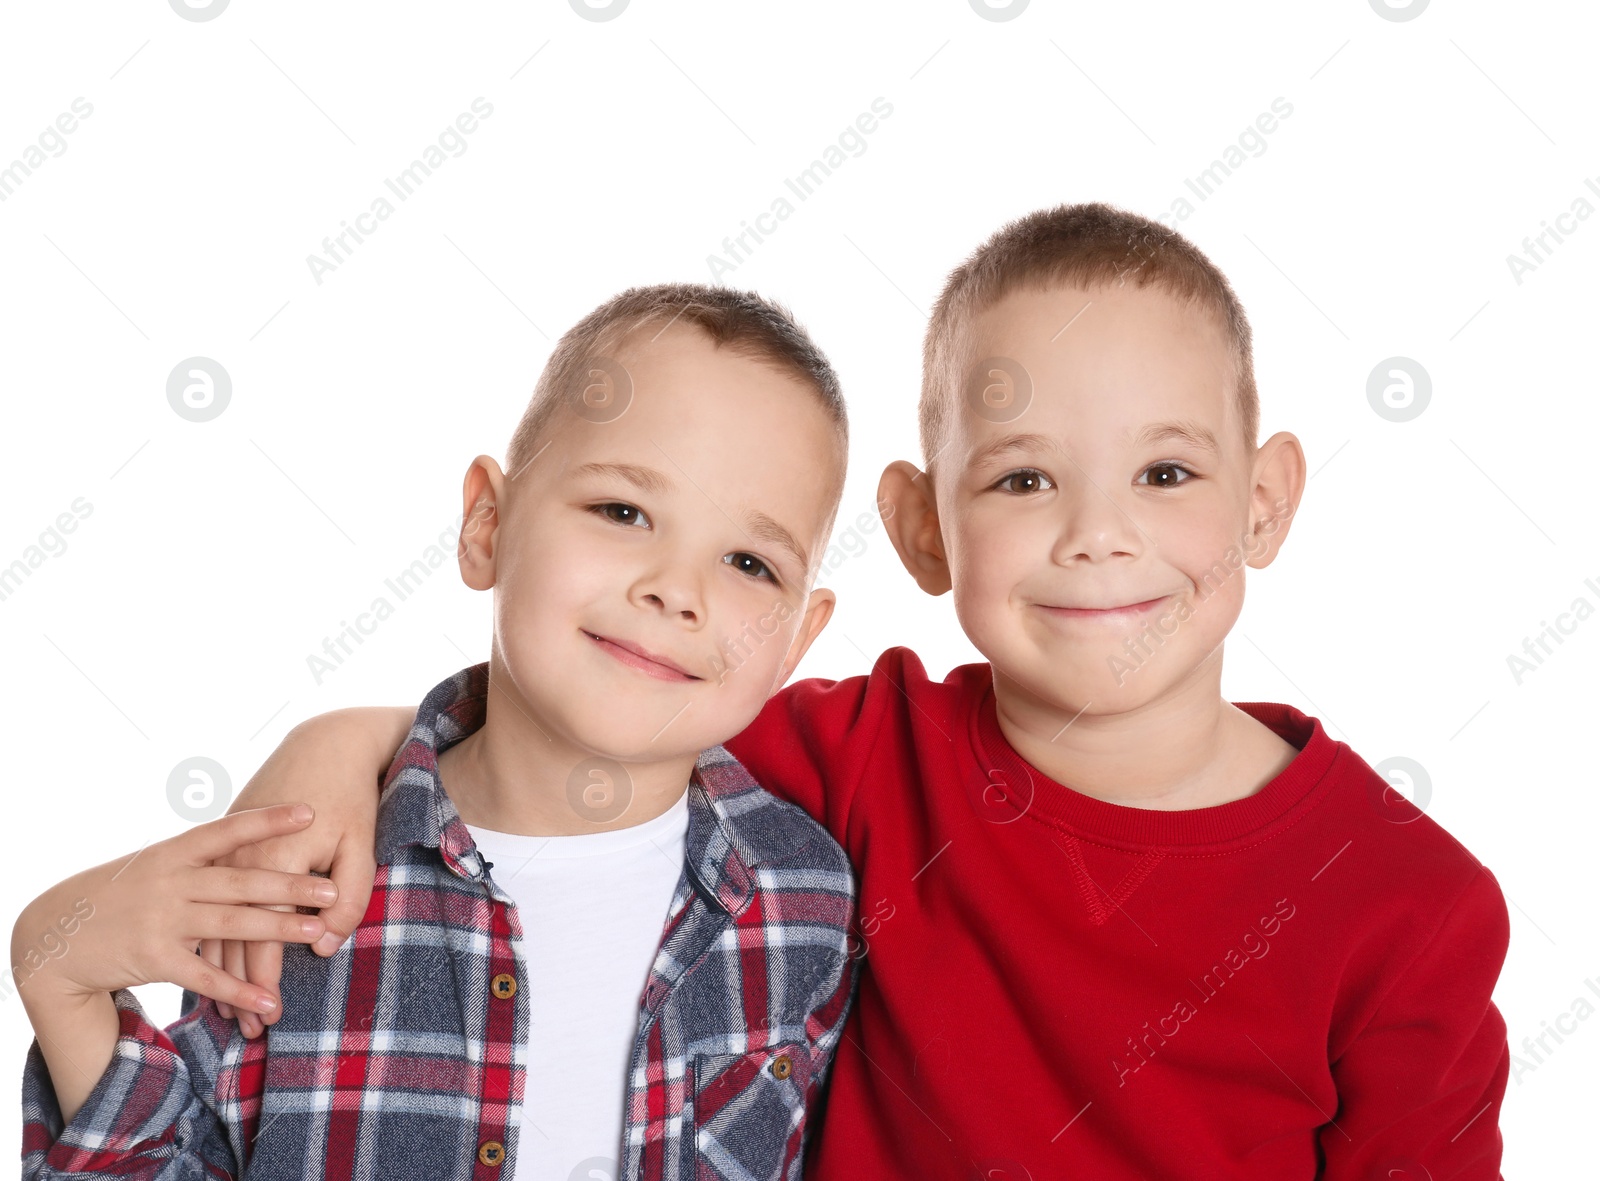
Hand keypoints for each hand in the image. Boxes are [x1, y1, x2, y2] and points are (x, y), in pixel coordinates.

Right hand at [13, 804, 335, 1016]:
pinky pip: (205, 976)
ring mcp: (162, 920)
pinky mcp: (154, 958)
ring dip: (277, 932)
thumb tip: (257, 847)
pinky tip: (270, 1002)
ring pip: (231, 926)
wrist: (57, 930)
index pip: (229, 829)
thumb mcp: (159, 862)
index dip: (269, 819)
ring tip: (318, 934)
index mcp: (177, 850)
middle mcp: (171, 881)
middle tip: (331, 890)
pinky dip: (238, 990)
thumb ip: (205, 859)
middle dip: (291, 887)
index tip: (310, 810)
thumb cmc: (123, 891)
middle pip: (241, 882)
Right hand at [201, 708, 403, 1036]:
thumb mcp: (361, 844)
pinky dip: (212, 950)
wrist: (324, 746)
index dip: (271, 973)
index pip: (267, 929)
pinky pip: (204, 910)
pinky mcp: (212, 855)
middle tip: (261, 1029)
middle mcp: (234, 861)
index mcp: (273, 857)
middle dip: (247, 986)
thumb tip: (326, 946)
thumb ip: (350, 897)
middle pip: (236, 936)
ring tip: (242, 1019)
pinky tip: (223, 984)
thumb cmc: (349, 797)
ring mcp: (216, 859)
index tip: (276, 1010)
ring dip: (227, 976)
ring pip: (214, 930)